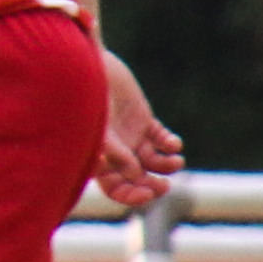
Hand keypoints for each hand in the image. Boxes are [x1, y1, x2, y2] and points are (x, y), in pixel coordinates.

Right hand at [88, 47, 182, 209]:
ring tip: (176, 161)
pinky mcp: (143, 120)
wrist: (90, 66)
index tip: (148, 193)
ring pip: (155, 161)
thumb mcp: (99, 129)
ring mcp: (131, 137)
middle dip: (153, 184)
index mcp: (100, 159)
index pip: (115, 188)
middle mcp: (116, 152)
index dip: (131, 195)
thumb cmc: (86, 99)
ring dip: (168, 165)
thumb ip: (116, 153)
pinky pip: (162, 139)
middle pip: (139, 179)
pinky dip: (170, 144)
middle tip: (164, 185)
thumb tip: (136, 175)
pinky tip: (172, 143)